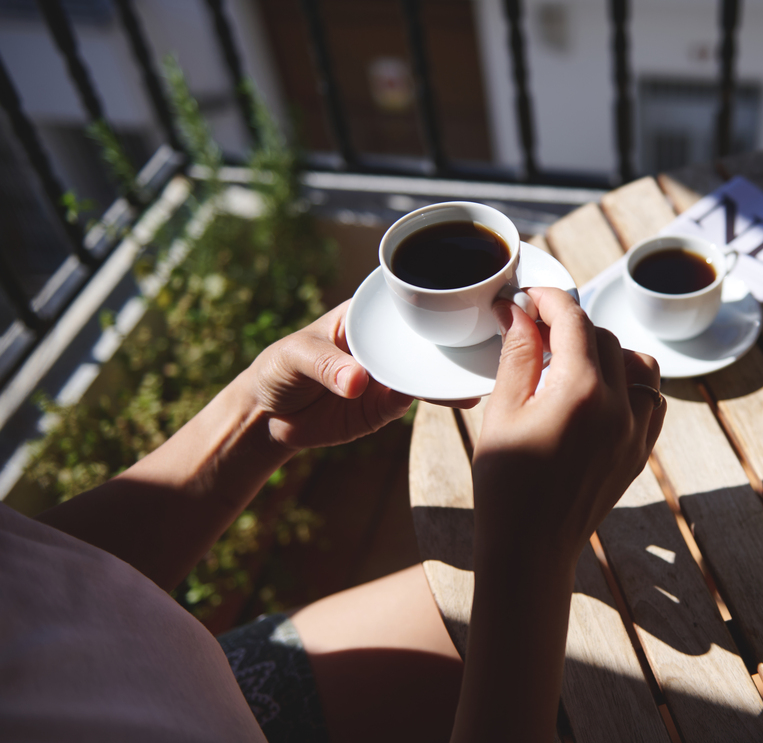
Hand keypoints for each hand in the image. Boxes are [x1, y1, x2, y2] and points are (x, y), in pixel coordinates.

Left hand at [243, 301, 477, 450]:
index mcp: (367, 316)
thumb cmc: (278, 369)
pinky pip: (416, 399)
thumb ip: (326, 366)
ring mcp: (389, 374)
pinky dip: (438, 398)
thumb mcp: (295, 358)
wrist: (268, 417)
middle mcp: (385, 343)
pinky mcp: (387, 406)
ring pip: (428, 369)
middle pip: (427, 336)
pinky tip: (461, 396)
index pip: (405, 302)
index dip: (434, 297)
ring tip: (483, 372)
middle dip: (457, 336)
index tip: (465, 298)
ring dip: (453, 370)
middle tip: (488, 339)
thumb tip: (358, 381)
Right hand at [471, 287, 665, 568]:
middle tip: (535, 332)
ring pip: (639, 363)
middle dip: (570, 326)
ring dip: (607, 351)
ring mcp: (636, 431)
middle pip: (604, 337)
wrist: (530, 548)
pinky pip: (652, 399)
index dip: (549, 298)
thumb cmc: (505, 483)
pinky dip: (631, 384)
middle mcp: (620, 407)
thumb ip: (515, 354)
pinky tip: (599, 393)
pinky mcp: (641, 451)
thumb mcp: (501, 412)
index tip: (528, 295)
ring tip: (570, 363)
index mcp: (581, 392)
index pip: (574, 320)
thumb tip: (518, 311)